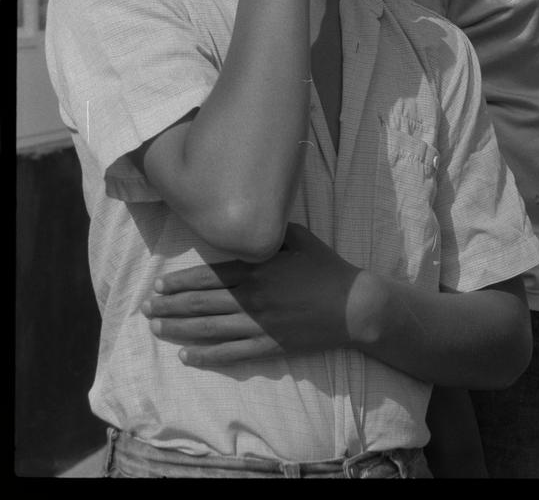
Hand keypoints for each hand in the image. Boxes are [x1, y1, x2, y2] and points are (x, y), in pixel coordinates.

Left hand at [143, 224, 369, 366]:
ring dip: (179, 329)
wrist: (352, 307)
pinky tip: (186, 357)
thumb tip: (250, 222)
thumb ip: (271, 232)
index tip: (159, 286)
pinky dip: (206, 356)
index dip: (182, 282)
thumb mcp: (300, 239)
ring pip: (209, 328)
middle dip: (171, 306)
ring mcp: (259, 325)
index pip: (210, 277)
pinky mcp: (268, 346)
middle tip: (146, 309)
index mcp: (258, 269)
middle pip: (202, 303)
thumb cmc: (326, 268)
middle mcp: (252, 298)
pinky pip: (230, 353)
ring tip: (156, 329)